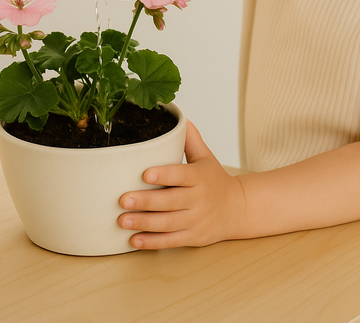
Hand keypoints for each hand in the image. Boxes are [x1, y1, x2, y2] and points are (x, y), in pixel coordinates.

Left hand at [118, 120, 245, 248]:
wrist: (237, 209)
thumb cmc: (215, 180)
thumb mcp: (206, 157)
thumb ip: (191, 139)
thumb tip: (180, 117)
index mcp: (199, 177)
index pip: (181, 175)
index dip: (164, 174)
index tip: (145, 173)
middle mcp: (198, 199)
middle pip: (171, 201)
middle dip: (146, 201)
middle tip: (123, 199)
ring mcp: (196, 220)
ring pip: (168, 223)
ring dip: (144, 223)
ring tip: (122, 220)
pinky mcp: (193, 237)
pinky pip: (171, 241)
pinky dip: (152, 242)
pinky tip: (134, 240)